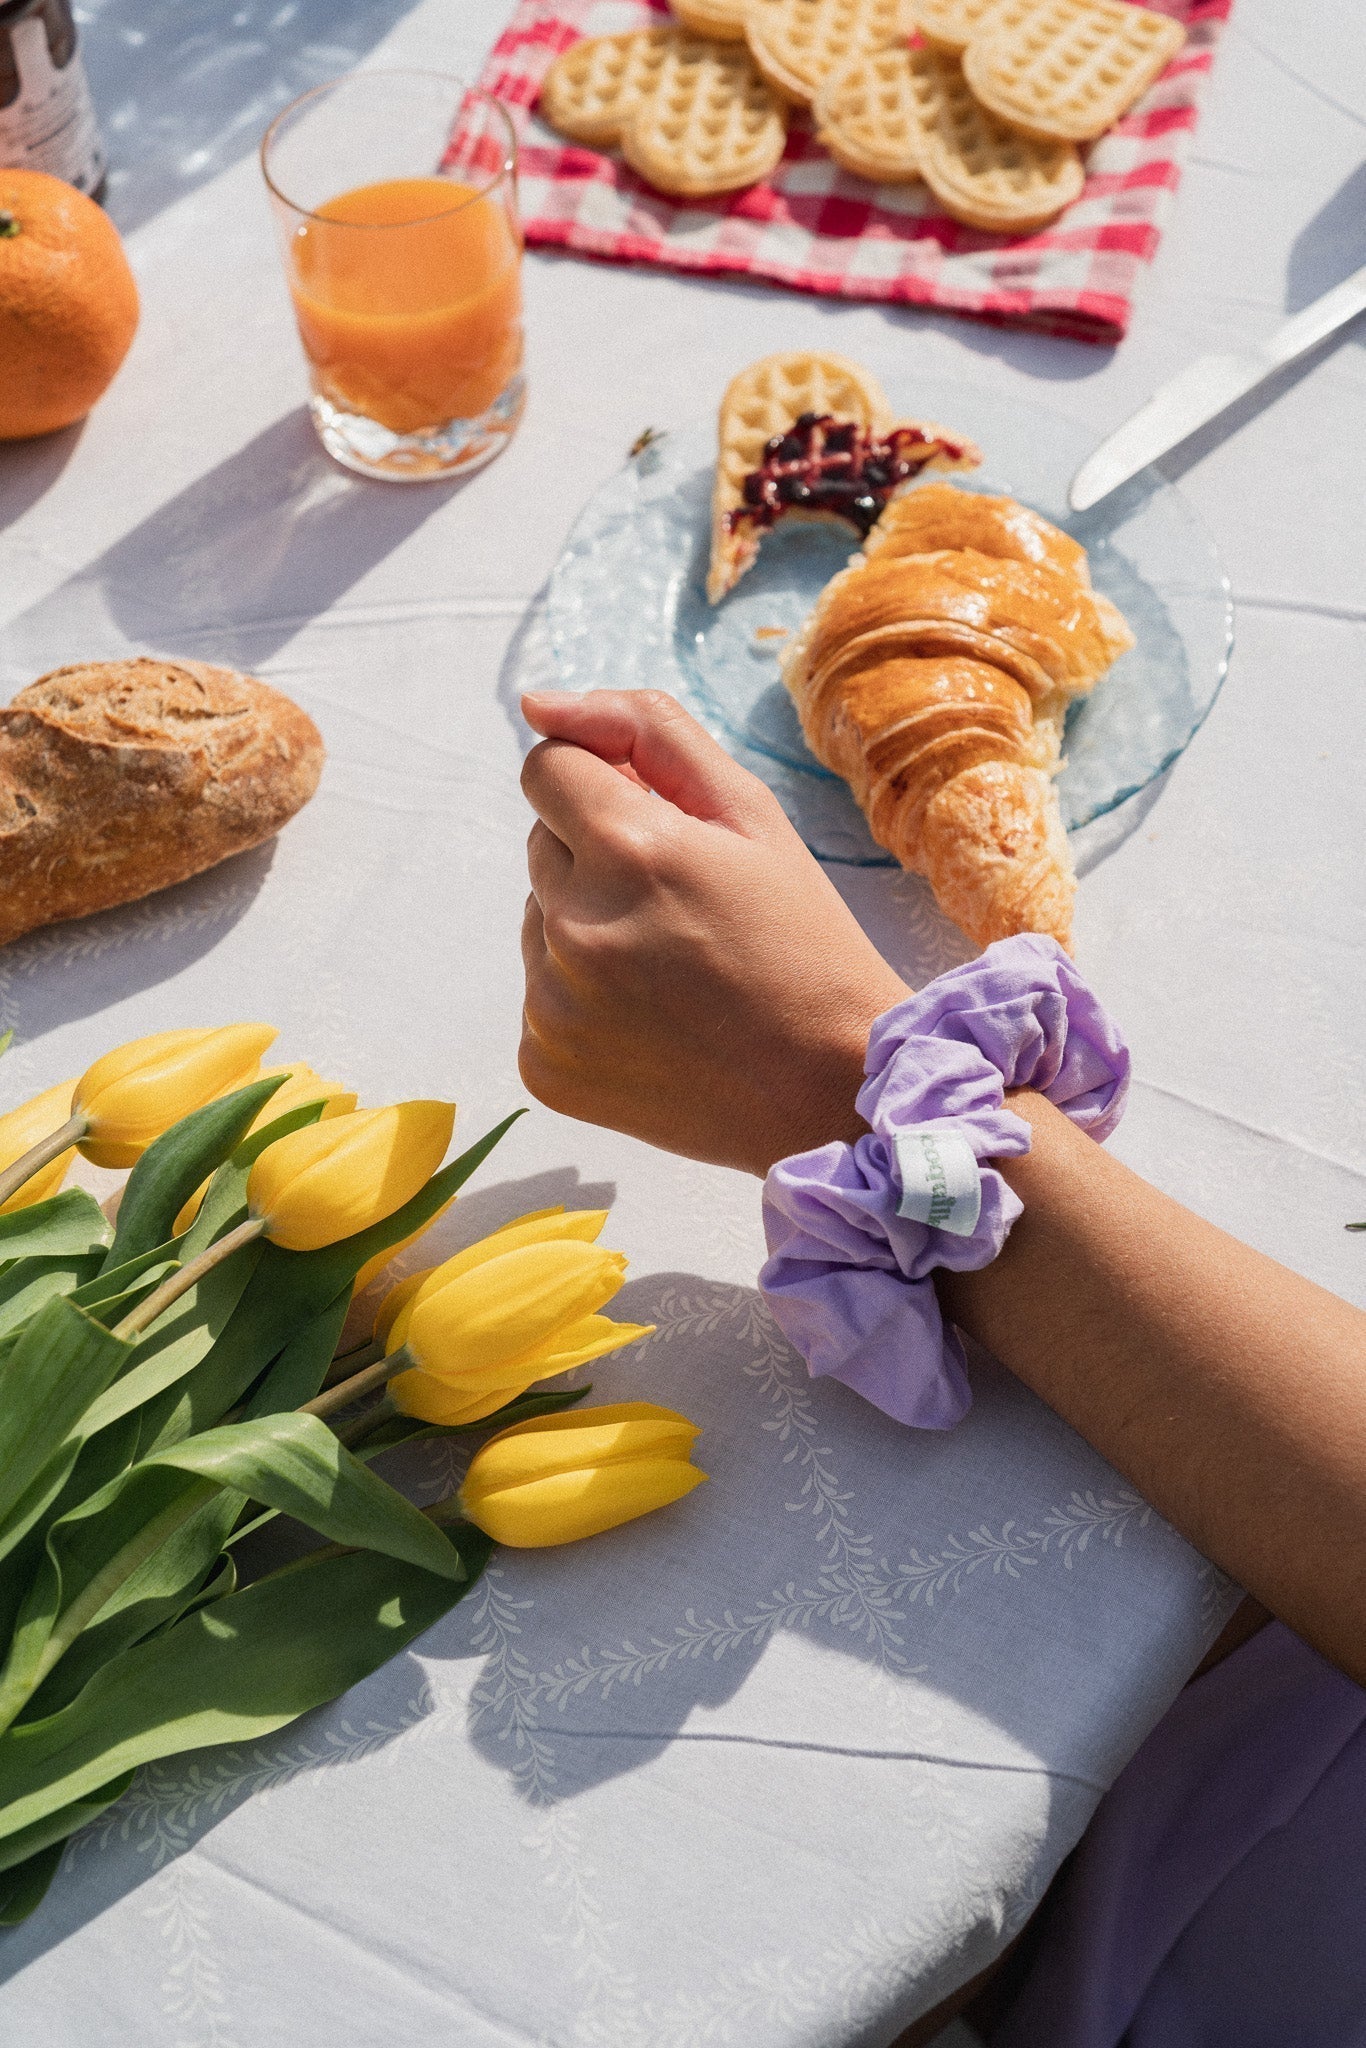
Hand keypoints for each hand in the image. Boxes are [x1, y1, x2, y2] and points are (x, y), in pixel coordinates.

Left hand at [518, 689, 908, 1175]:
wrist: (829, 1092)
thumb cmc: (802, 941)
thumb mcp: (750, 813)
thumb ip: (646, 731)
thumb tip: (538, 702)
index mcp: (628, 849)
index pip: (546, 767)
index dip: (601, 784)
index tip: (652, 823)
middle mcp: (574, 926)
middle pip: (543, 843)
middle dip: (600, 856)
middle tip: (684, 908)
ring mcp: (551, 1005)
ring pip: (539, 919)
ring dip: (588, 925)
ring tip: (674, 969)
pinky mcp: (544, 1065)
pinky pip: (540, 998)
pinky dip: (584, 1000)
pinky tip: (655, 1021)